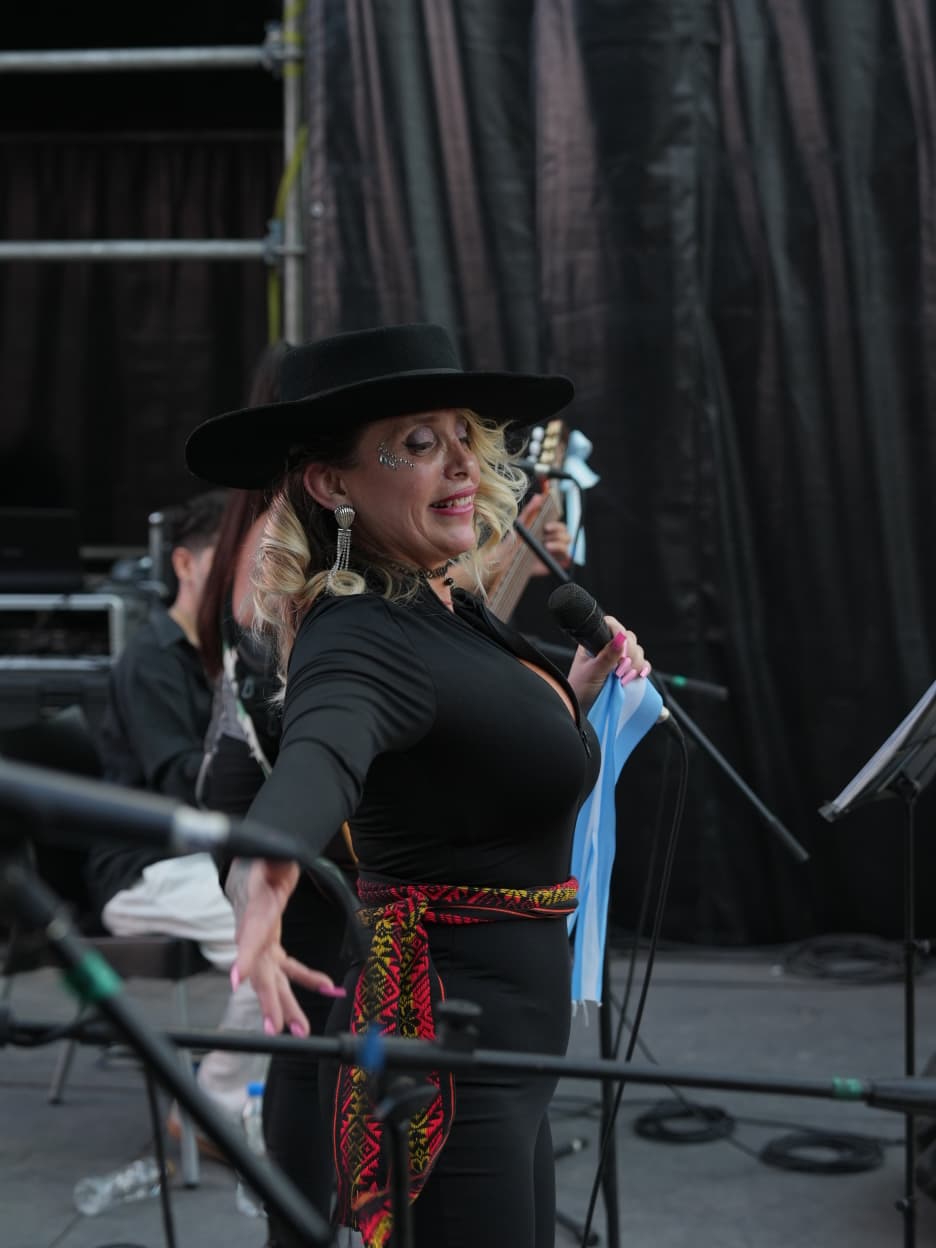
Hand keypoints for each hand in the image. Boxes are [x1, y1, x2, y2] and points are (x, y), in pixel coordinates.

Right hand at [231, 858, 343, 1037]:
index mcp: (254, 909)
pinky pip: (288, 967)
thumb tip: (278, 862)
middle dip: (268, 1000)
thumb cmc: (267, 857)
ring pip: (272, 979)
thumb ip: (274, 861)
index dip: (243, 957)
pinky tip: (328, 988)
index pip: (247, 934)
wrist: (259, 859)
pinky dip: (308, 979)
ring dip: (285, 1005)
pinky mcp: (271, 944)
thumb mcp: (272, 854)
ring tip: (300, 1029)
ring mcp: (261, 942)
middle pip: (260, 971)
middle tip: (275, 1028)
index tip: (236, 980)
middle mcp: (254, 932)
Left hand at [517, 492, 573, 574]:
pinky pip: (566, 560)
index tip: (546, 527)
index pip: (560, 526)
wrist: (507, 561)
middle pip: (566, 536)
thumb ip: (530, 510)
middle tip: (546, 537)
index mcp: (547, 532)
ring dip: (559, 546)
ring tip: (546, 547)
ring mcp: (554, 554)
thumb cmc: (514, 542)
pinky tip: (551, 556)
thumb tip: (539, 496)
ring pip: (567, 547)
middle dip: (558, 535)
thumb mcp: (521, 524)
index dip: (556, 526)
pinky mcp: (553, 564)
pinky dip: (563, 558)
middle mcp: (552, 542)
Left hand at [566, 614, 649, 714]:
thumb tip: (620, 638)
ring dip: (636, 663)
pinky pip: (642, 664)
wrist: (582, 711)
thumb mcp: (592, 673)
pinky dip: (643, 669)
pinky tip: (640, 676)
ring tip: (624, 678)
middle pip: (629, 638)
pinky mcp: (628, 671)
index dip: (619, 634)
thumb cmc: (580, 690)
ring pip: (637, 651)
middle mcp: (608, 648)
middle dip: (629, 654)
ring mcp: (619, 660)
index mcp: (595, 642)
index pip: (611, 625)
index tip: (620, 654)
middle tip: (620, 671)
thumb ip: (607, 657)